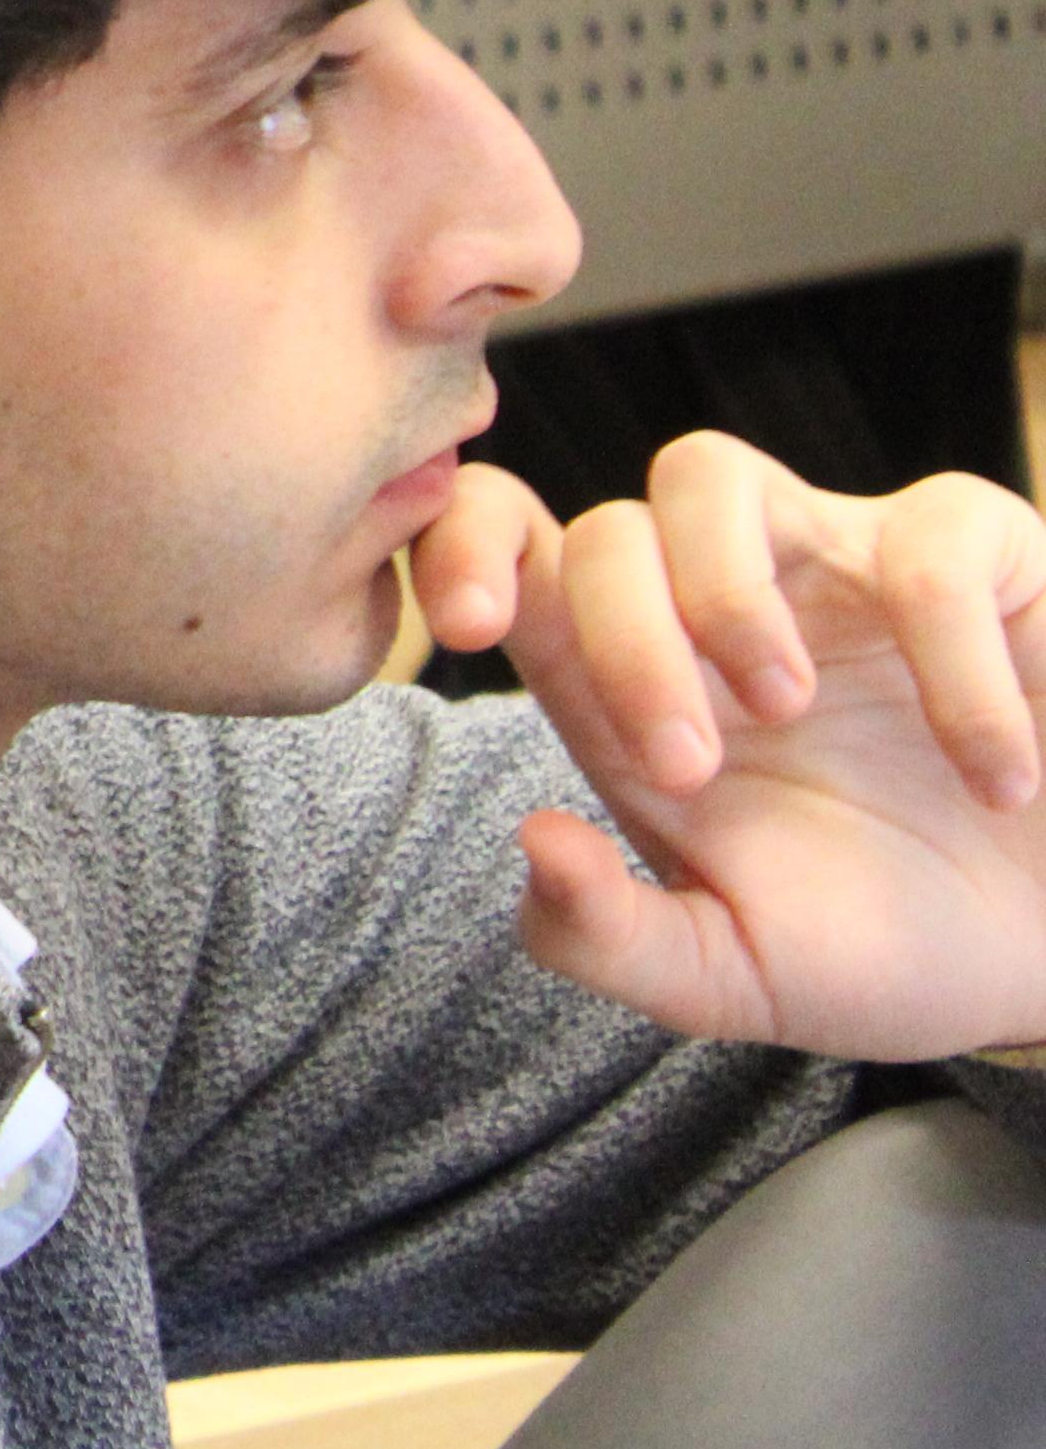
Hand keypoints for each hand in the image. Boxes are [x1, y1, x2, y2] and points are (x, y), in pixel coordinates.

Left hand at [411, 433, 1045, 1059]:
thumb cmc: (887, 949)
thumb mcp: (735, 976)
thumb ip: (611, 938)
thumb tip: (533, 841)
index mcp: (634, 685)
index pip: (503, 550)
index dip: (456, 549)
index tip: (471, 625)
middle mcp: (717, 603)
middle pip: (602, 530)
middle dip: (619, 640)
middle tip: (691, 768)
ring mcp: (839, 566)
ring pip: (708, 472)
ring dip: (722, 590)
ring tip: (791, 711)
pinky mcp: (978, 562)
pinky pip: (930, 534)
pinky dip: (955, 658)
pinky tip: (994, 775)